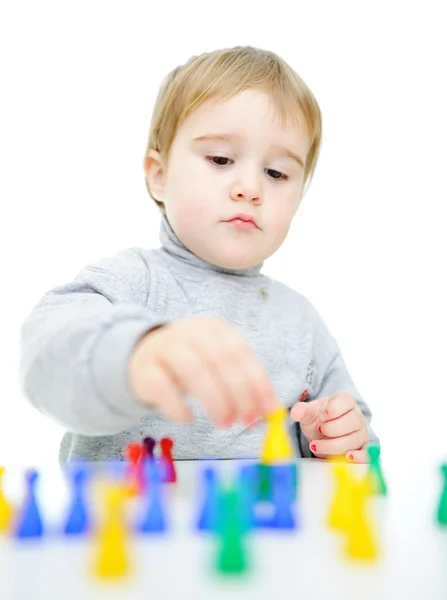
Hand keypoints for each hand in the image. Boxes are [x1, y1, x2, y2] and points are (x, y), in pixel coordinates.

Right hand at [128, 315, 278, 426]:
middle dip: (239, 393)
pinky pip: (162, 387)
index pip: (241, 350)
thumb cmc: (190, 364)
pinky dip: (178, 406)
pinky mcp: (143, 368)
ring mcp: (164, 347)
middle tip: (246, 420)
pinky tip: (188, 419)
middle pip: (219, 359)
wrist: (144, 357)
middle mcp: (189, 331)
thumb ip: (243, 383)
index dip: (257, 381)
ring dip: (214, 400)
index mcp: (214, 328)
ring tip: (225, 422)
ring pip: (193, 370)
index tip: (268, 409)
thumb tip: (269, 410)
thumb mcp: (218, 365)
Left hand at [290, 391, 369, 462]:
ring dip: (332, 445)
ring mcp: (361, 433)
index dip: (331, 410)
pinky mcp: (362, 449)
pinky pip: (367, 453)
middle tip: (319, 430)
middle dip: (331, 429)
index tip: (321, 417)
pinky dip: (359, 457)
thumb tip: (295, 413)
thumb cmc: (317, 420)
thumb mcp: (308, 413)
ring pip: (353, 440)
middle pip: (351, 422)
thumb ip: (302, 410)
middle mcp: (357, 415)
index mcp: (345, 401)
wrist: (321, 435)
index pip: (346, 400)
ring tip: (315, 445)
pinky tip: (347, 458)